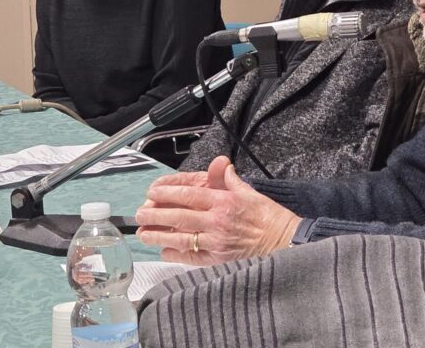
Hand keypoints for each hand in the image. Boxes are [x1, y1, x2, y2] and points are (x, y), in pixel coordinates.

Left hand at [135, 156, 300, 264]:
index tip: (152, 193)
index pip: (188, 195)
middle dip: (155, 215)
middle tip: (140, 214)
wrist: (284, 241)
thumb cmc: (270, 217)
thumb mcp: (251, 192)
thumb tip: (221, 165)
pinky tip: (164, 250)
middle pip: (178, 217)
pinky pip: (191, 257)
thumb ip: (230, 179)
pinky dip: (175, 254)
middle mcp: (217, 221)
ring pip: (179, 238)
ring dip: (158, 236)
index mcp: (224, 201)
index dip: (166, 193)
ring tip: (143, 233)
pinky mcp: (218, 259)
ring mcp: (216, 242)